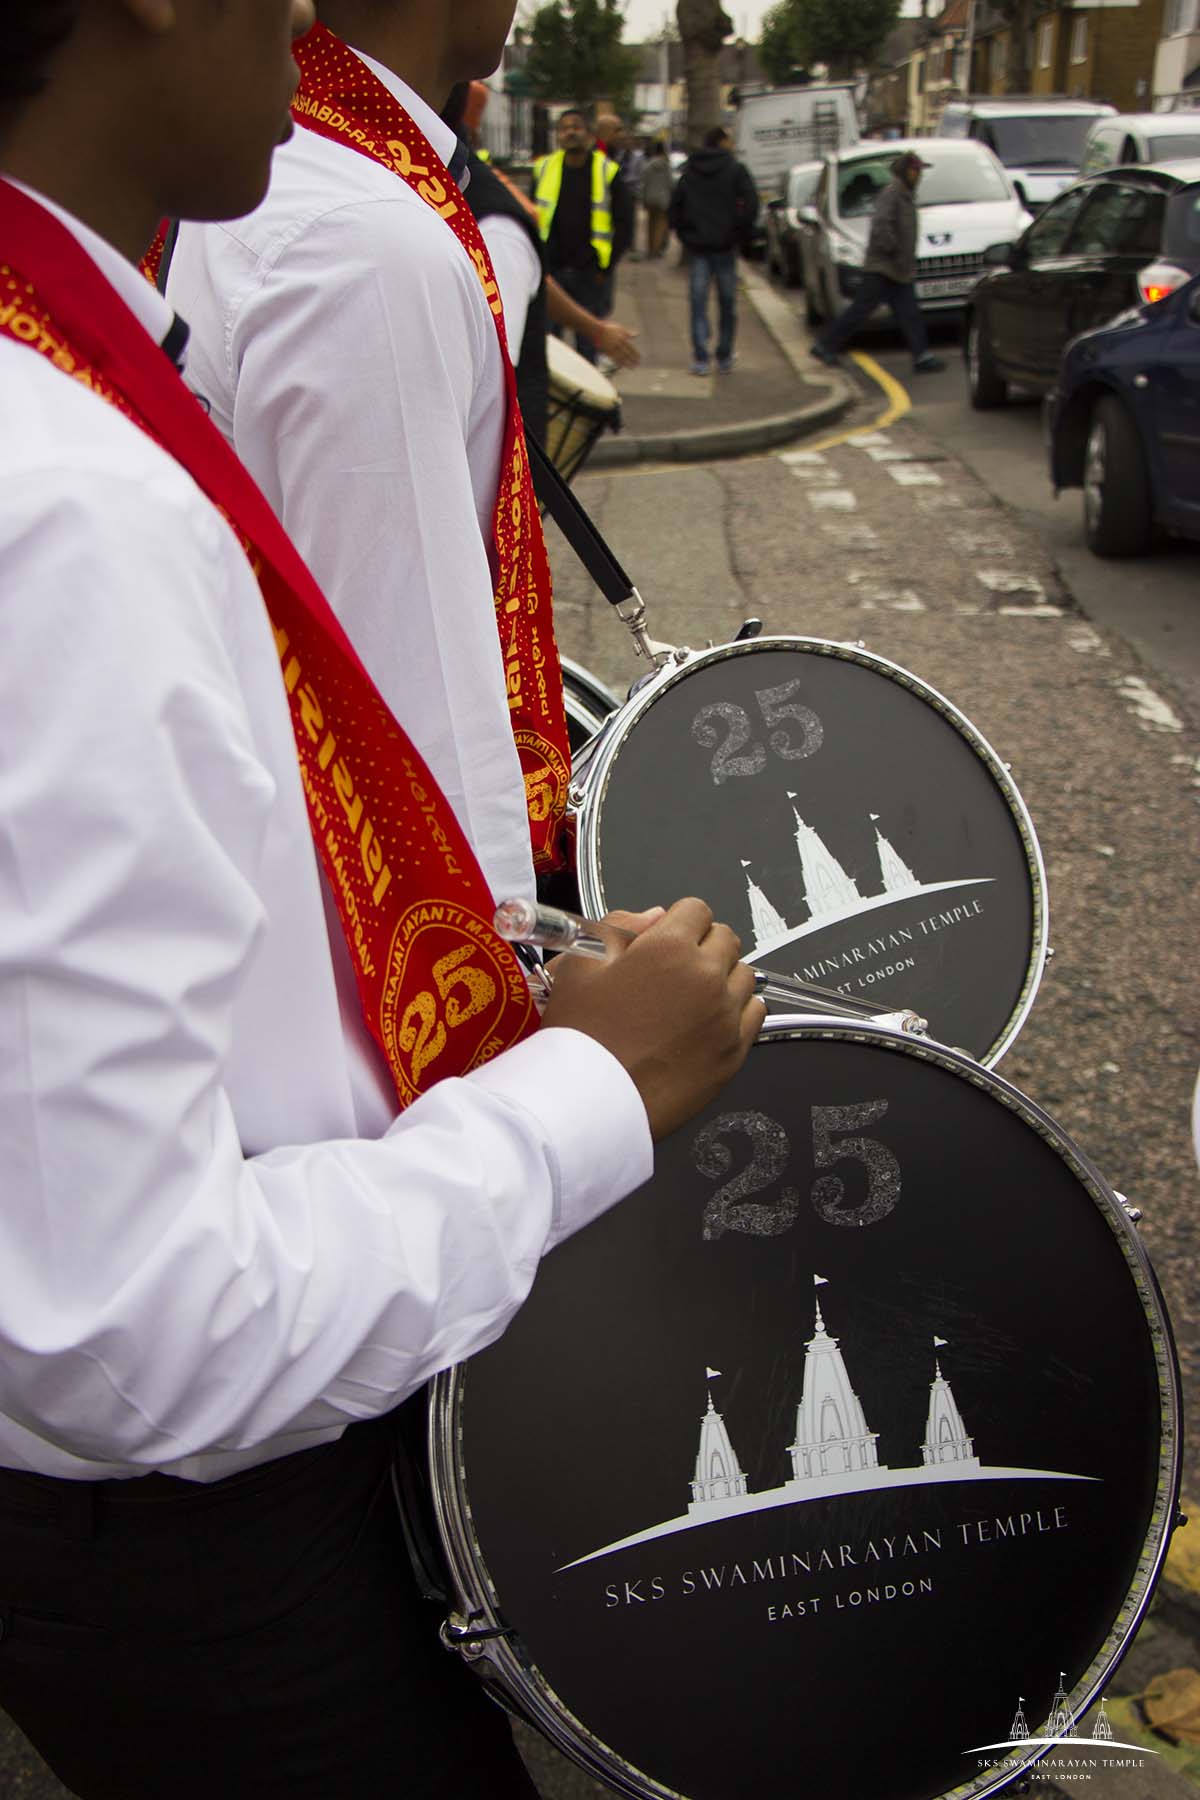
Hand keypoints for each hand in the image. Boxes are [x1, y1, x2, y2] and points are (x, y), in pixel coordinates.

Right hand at [541, 898, 762, 1140]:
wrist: (590, 1099)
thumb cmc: (581, 1037)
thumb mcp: (580, 964)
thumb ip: (619, 927)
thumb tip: (653, 917)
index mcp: (670, 948)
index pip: (697, 910)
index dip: (678, 922)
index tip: (667, 938)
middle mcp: (706, 977)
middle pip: (726, 939)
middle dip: (702, 946)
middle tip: (674, 970)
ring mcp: (725, 1016)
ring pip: (743, 975)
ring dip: (722, 978)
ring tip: (689, 999)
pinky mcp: (734, 1051)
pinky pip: (754, 1013)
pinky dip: (737, 1011)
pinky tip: (708, 1021)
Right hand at [593, 319, 640, 368]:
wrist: (597, 330)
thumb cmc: (608, 329)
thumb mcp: (620, 329)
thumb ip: (628, 333)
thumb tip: (637, 334)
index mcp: (623, 338)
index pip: (631, 347)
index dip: (636, 354)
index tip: (640, 358)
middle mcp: (619, 343)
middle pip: (627, 353)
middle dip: (633, 359)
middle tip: (638, 364)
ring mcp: (613, 348)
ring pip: (622, 357)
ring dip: (628, 363)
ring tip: (632, 368)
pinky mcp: (607, 351)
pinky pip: (614, 358)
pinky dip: (619, 363)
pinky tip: (622, 366)